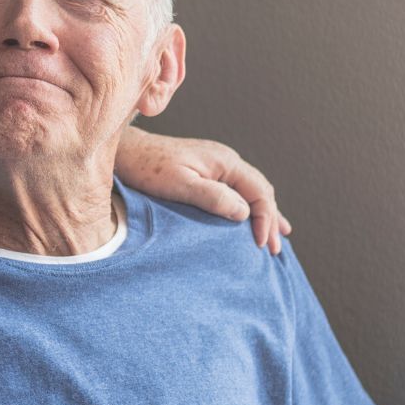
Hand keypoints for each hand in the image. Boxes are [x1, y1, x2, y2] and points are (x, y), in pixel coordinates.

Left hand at [113, 126, 291, 251]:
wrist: (128, 153)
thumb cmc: (149, 169)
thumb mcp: (181, 185)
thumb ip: (213, 197)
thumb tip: (244, 213)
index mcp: (225, 162)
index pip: (259, 192)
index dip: (265, 219)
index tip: (262, 244)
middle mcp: (226, 161)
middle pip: (260, 191)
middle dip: (270, 220)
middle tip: (274, 250)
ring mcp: (217, 166)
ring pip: (251, 191)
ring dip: (264, 214)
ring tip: (277, 238)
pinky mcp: (206, 172)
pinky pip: (237, 191)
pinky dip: (249, 207)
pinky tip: (250, 219)